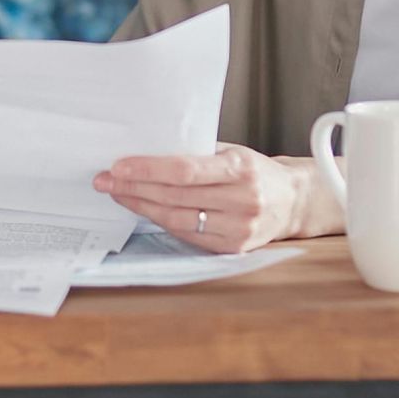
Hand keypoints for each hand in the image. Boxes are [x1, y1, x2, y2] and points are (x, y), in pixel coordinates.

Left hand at [93, 143, 334, 253]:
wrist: (292, 201)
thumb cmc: (255, 171)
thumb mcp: (233, 152)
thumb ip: (197, 153)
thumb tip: (148, 150)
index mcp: (241, 168)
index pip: (185, 170)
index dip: (148, 169)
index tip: (118, 166)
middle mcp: (242, 200)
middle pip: (175, 196)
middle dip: (134, 187)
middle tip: (105, 179)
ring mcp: (238, 228)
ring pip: (176, 218)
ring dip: (141, 205)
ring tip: (118, 193)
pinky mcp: (232, 248)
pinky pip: (187, 234)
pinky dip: (161, 221)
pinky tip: (144, 209)